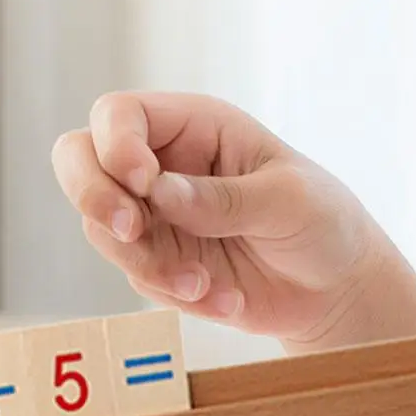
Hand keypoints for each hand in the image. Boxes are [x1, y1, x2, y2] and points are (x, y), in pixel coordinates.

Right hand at [52, 92, 415, 344]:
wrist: (336, 288)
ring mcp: (156, 217)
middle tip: (130, 230)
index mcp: (194, 127)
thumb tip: (160, 193)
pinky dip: (176, 296)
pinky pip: (139, 280)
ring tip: (204, 285)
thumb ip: (225, 199)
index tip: (144, 182)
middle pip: (79, 160)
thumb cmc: (323, 221)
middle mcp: (163, 166)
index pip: (118, 115)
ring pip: (102, 231)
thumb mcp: (288, 201)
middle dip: (93, 197)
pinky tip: (227, 300)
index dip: (115, 144)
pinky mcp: (162, 264)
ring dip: (147, 264)